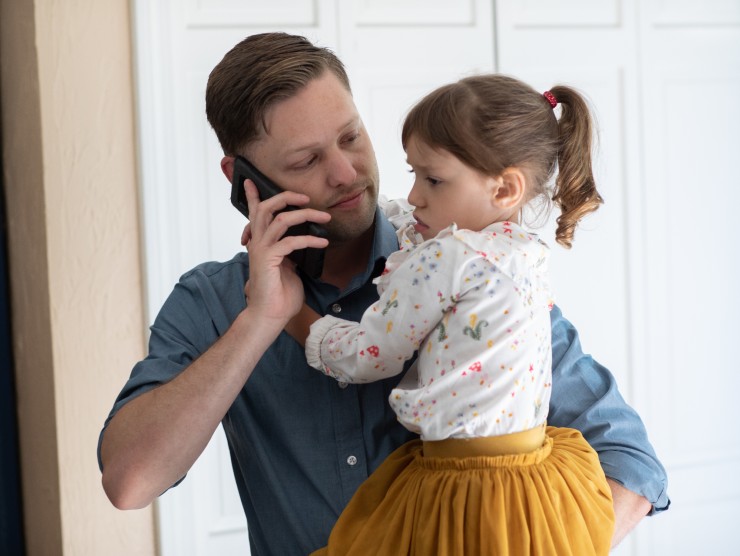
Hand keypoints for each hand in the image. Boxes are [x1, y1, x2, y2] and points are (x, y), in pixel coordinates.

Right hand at [241, 179, 329, 324]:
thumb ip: (289, 251)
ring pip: (280, 219)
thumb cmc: (280, 294)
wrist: (270, 316)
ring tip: (324, 216)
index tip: (251, 181)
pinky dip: (309, 239)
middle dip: (286, 197)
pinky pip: (291, 241)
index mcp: (260, 243)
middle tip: (305, 197)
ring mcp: (261, 250)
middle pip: (266, 208)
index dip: (254, 196)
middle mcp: (258, 243)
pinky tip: (323, 242)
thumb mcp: (287, 266)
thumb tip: (301, 240)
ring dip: (305, 215)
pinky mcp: (268, 259)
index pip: (255, 213)